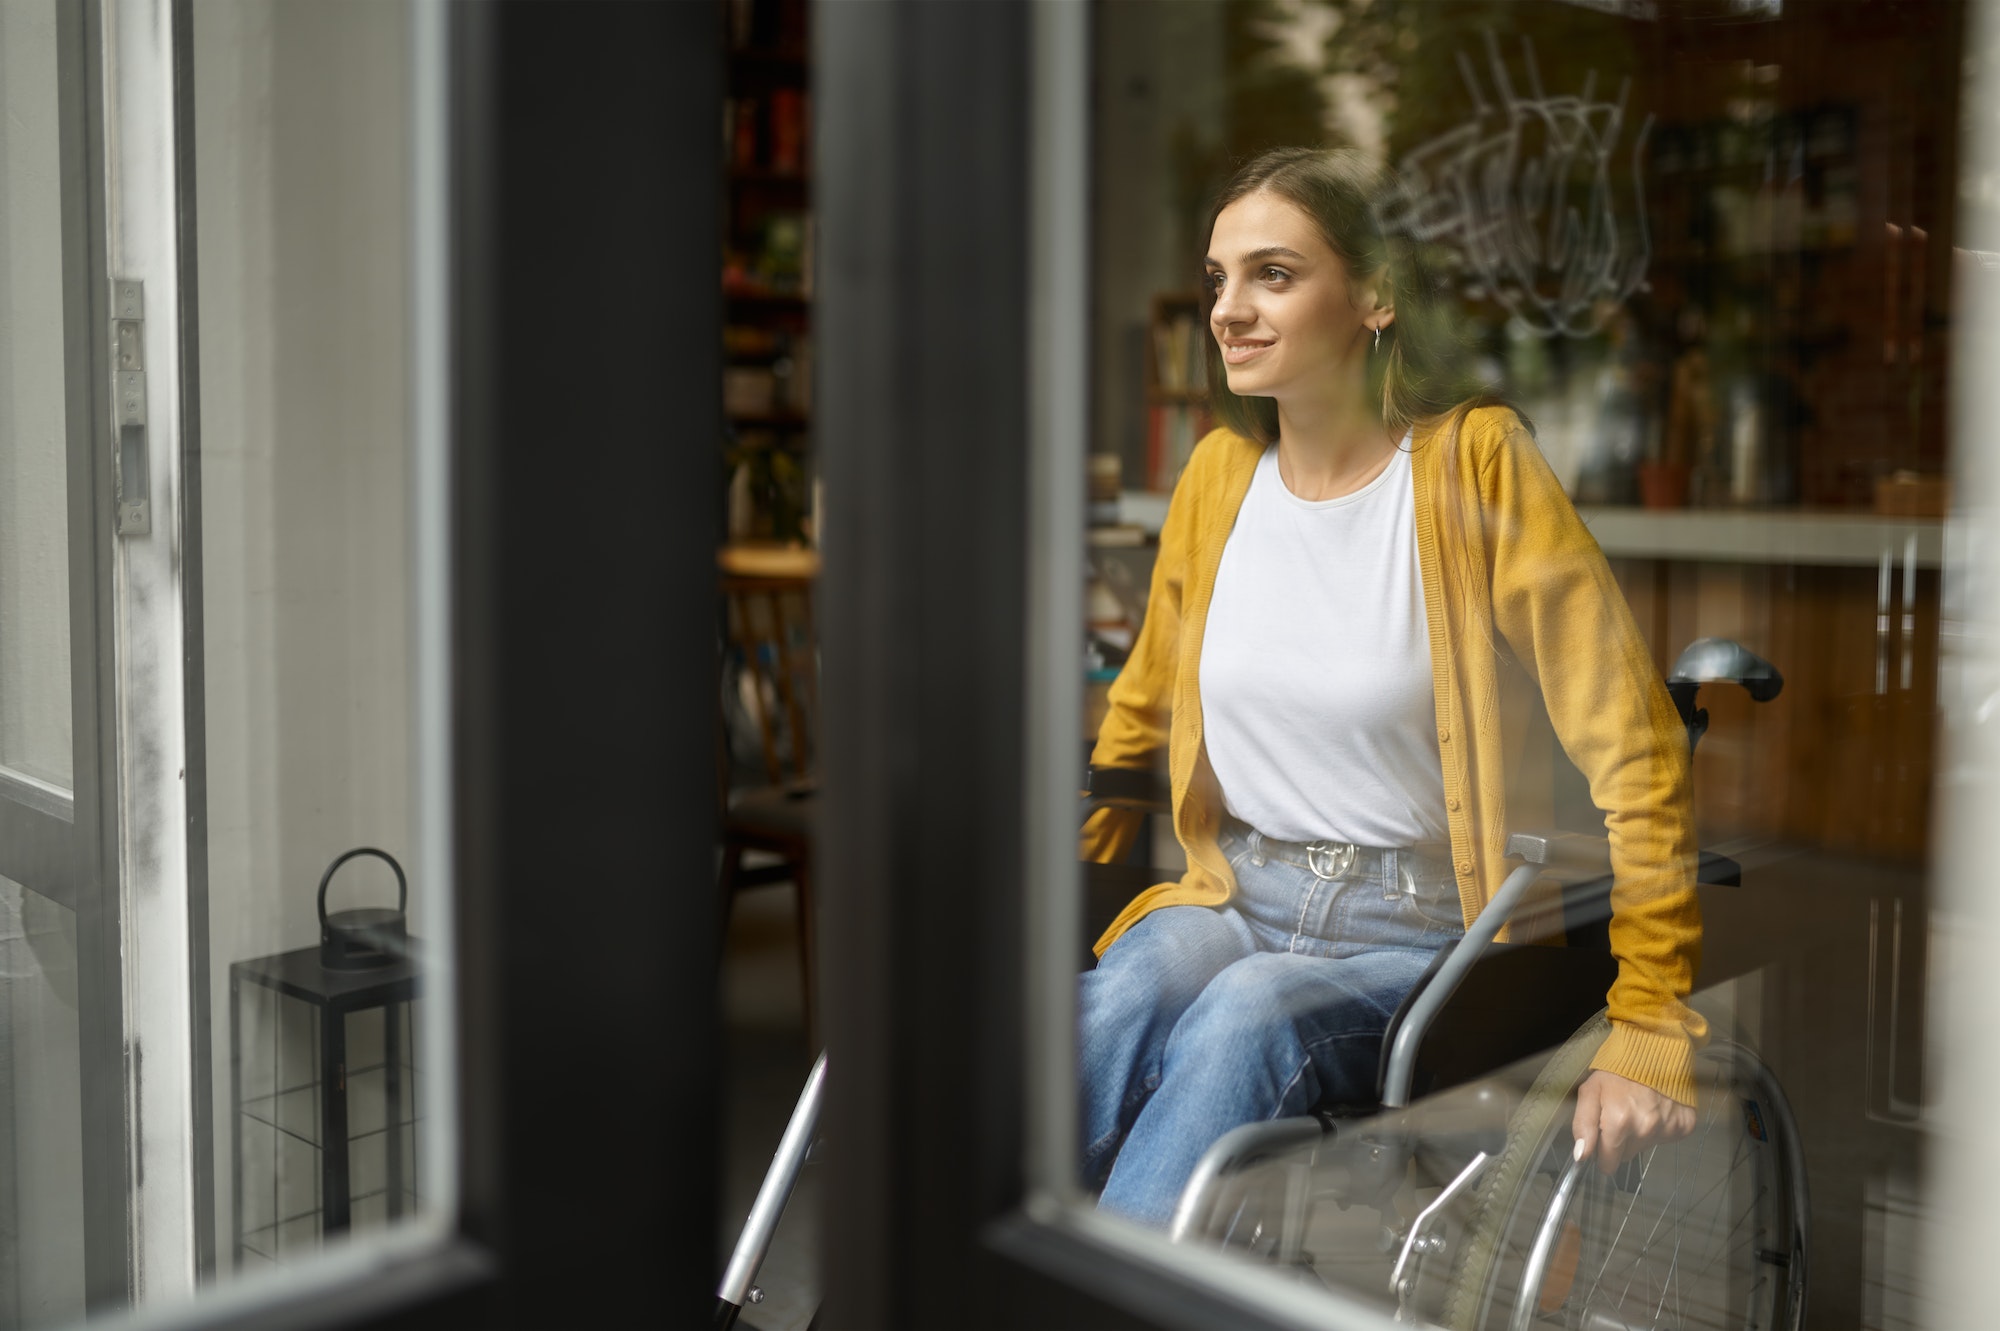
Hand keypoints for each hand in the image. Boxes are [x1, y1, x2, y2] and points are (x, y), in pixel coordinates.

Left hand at [1570, 1070, 1694, 1175]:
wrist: (1654, 1052)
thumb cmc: (1617, 1072)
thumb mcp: (1590, 1092)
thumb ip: (1583, 1124)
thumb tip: (1582, 1156)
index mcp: (1619, 1122)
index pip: (1608, 1162)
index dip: (1602, 1154)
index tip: (1601, 1141)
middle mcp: (1646, 1129)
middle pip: (1627, 1155)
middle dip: (1620, 1142)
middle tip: (1619, 1116)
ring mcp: (1667, 1129)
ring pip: (1645, 1147)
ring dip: (1639, 1134)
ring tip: (1637, 1108)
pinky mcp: (1684, 1126)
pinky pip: (1665, 1138)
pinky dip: (1659, 1128)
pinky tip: (1655, 1109)